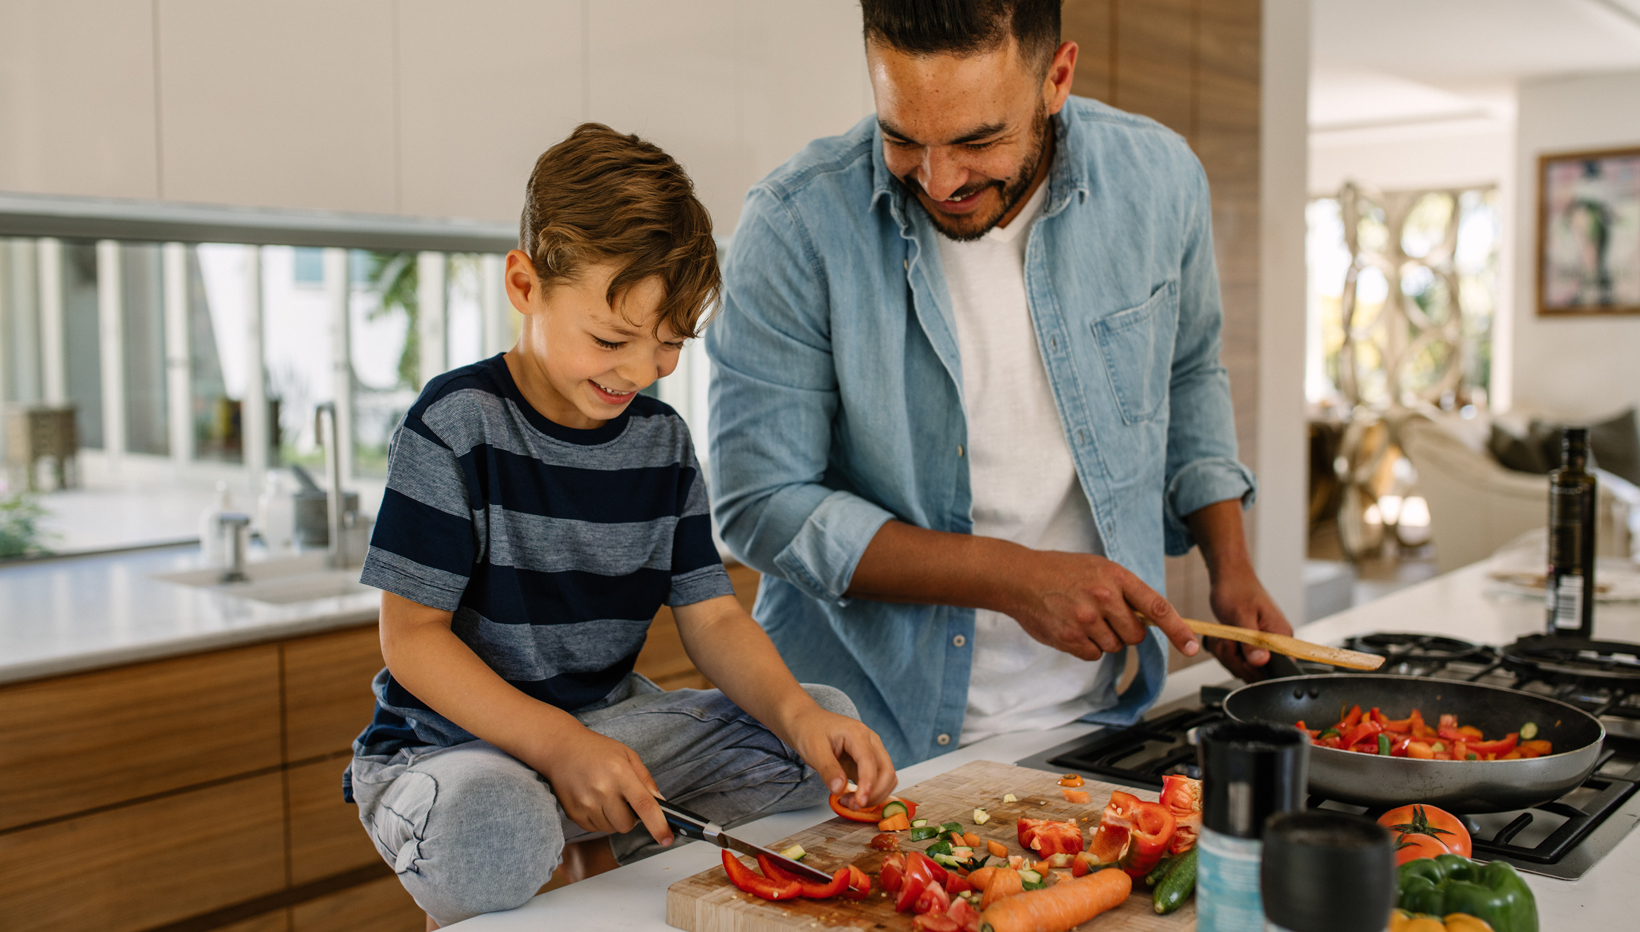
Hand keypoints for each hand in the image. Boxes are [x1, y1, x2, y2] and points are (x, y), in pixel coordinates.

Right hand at [523, 723, 673, 845]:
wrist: (561, 748)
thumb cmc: (597, 750)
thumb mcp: (628, 755)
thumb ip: (646, 779)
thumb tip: (660, 803)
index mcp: (620, 773)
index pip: (644, 805)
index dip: (658, 825)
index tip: (667, 838)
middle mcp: (602, 789)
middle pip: (627, 824)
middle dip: (631, 817)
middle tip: (624, 799)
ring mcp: (586, 803)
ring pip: (611, 829)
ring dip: (614, 819)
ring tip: (606, 796)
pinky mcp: (574, 813)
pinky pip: (596, 829)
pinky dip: (600, 820)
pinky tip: (594, 800)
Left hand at [779, 704, 896, 811]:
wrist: (808, 722)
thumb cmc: (810, 731)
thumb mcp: (814, 750)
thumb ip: (828, 769)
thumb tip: (840, 789)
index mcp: (857, 733)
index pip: (870, 761)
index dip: (868, 784)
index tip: (859, 802)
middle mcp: (871, 741)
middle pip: (886, 771)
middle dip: (874, 793)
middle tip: (852, 805)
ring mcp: (872, 751)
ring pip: (887, 777)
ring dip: (875, 795)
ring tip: (849, 803)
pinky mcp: (868, 762)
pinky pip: (879, 780)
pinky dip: (871, 793)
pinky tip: (853, 798)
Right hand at [1000, 550, 1199, 661]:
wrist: (1020, 577)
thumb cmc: (1060, 571)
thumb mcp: (1098, 568)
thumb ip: (1125, 590)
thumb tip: (1150, 618)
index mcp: (1116, 577)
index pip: (1157, 607)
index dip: (1179, 630)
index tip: (1192, 647)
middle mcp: (1104, 597)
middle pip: (1136, 635)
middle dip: (1125, 631)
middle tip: (1105, 616)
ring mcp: (1086, 619)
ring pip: (1114, 647)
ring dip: (1103, 638)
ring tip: (1081, 617)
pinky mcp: (1070, 638)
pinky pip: (1093, 655)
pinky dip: (1085, 647)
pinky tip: (1071, 628)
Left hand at [1205, 566, 1292, 681]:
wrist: (1230, 578)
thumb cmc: (1237, 590)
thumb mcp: (1241, 616)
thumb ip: (1251, 641)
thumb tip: (1261, 662)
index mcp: (1281, 637)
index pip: (1276, 670)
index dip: (1254, 669)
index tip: (1239, 653)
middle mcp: (1276, 645)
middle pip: (1256, 673)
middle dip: (1234, 658)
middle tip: (1226, 638)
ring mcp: (1263, 647)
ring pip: (1242, 668)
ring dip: (1226, 654)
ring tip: (1224, 634)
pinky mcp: (1251, 647)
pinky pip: (1236, 661)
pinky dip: (1225, 651)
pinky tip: (1223, 637)